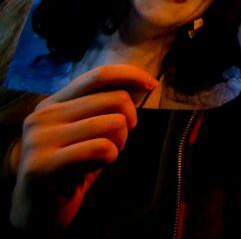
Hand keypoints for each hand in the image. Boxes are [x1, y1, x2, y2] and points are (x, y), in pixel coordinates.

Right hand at [10, 65, 156, 229]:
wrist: (39, 214)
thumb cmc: (73, 170)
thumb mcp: (89, 132)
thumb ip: (105, 107)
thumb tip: (143, 83)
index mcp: (53, 103)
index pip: (99, 76)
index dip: (131, 75)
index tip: (153, 84)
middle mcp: (42, 115)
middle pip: (115, 100)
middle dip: (127, 125)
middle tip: (112, 147)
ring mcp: (39, 139)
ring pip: (114, 123)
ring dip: (118, 145)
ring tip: (98, 160)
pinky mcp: (42, 164)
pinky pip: (102, 148)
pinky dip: (108, 160)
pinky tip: (88, 171)